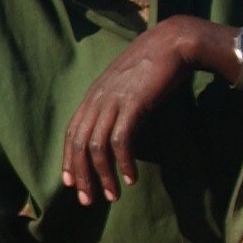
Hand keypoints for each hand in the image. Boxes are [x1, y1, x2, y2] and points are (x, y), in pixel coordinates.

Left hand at [61, 16, 219, 205]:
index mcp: (93, 95)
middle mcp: (97, 99)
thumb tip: (114, 131)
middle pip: (80, 144)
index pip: (72, 133)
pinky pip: (120, 140)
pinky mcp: (132, 104)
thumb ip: (115, 105)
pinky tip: (130, 177)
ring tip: (112, 195)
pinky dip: (124, 162)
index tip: (70, 183)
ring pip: (97, 146)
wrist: (173, 42)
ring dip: (103, 175)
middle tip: (88, 200)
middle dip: (81, 176)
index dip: (69, 160)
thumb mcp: (126, 85)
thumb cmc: (153, 65)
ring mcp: (113, 101)